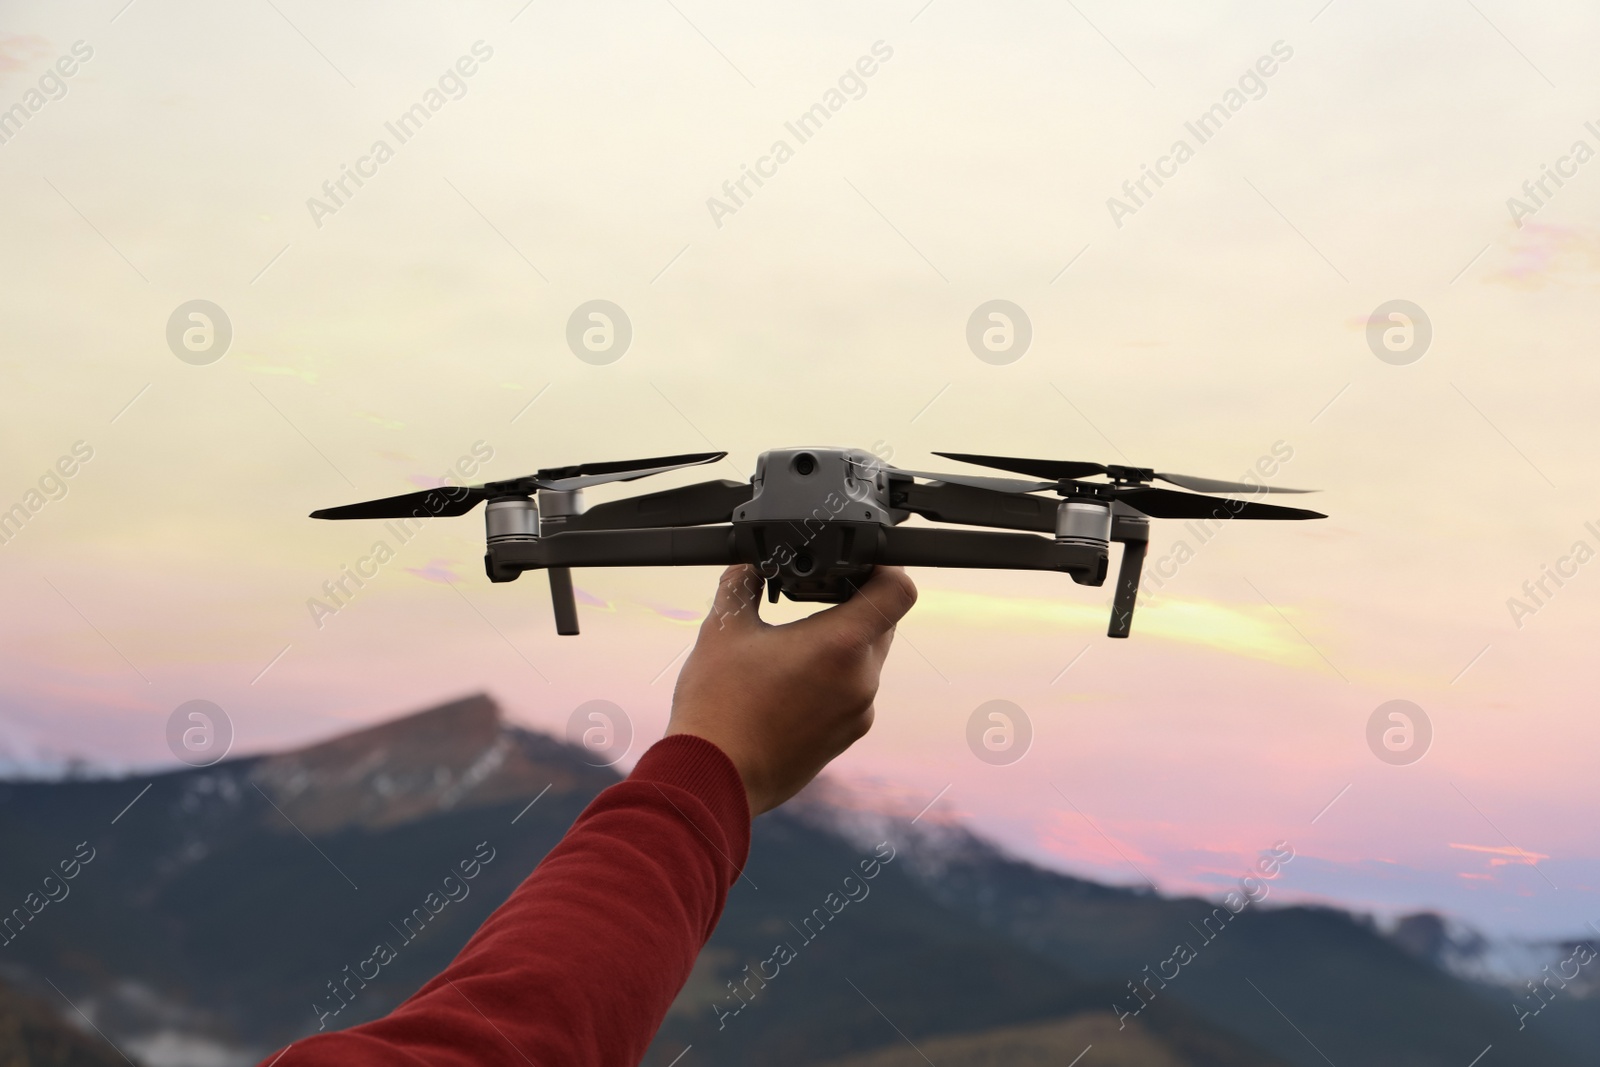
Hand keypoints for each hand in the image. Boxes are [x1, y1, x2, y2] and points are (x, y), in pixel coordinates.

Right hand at [667, 564, 917, 815]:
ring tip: (791, 646)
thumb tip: (750, 567)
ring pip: (865, 660)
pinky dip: (831, 679)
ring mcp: (858, 714)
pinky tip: (788, 684)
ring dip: (839, 645)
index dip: (884, 567)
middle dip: (853, 605)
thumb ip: (742, 585)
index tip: (857, 564)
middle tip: (811, 599)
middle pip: (882, 623)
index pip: (898, 590)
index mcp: (841, 645)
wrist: (713, 779)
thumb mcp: (723, 629)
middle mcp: (862, 680)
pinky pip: (852, 694)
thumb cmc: (718, 707)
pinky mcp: (845, 738)